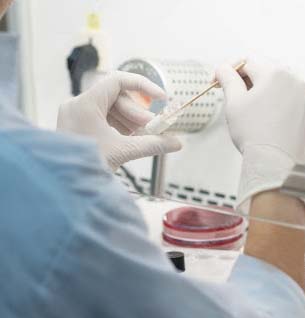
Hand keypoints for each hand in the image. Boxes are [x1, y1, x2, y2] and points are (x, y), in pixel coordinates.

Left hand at [57, 71, 181, 170]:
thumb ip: (153, 144)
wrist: (64, 187)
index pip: (118, 81)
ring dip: (130, 120)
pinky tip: (130, 138)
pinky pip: (103, 118)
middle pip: (116, 97)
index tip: (161, 98)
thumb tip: (177, 143)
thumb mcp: (124, 152)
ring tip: (143, 135)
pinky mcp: (77, 125)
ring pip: (111, 108)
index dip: (143, 86)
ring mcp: (76, 115)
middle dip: (137, 113)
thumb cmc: (88, 166)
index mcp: (85, 104)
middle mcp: (78, 105)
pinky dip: (119, 125)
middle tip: (153, 127)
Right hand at [215, 61, 304, 207]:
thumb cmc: (254, 133)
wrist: (276, 164)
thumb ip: (228, 79)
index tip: (217, 80)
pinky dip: (279, 105)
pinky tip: (268, 120)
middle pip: (265, 72)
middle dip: (247, 81)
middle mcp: (295, 80)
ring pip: (280, 86)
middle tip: (232, 95)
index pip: (247, 62)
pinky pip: (292, 101)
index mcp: (275, 73)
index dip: (229, 70)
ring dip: (264, 92)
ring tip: (251, 110)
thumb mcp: (234, 103)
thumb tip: (223, 68)